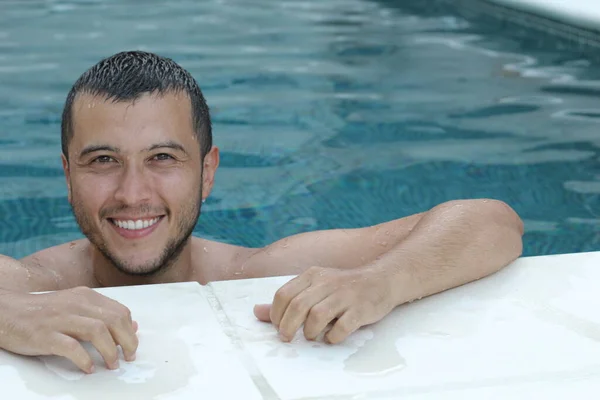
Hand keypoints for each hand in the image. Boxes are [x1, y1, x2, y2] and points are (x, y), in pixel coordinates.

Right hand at [0, 286, 138, 373]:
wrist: (6, 312)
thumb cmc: (44, 312)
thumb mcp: (76, 306)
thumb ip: (103, 314)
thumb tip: (133, 326)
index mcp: (86, 296)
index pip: (120, 311)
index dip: (130, 331)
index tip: (132, 346)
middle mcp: (76, 304)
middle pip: (114, 320)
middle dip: (127, 342)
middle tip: (128, 358)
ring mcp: (61, 318)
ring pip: (98, 331)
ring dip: (110, 351)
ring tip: (112, 365)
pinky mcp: (45, 334)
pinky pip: (71, 347)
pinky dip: (84, 359)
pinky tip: (89, 368)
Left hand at [253, 266, 395, 343]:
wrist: (382, 280)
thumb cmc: (343, 288)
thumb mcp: (314, 288)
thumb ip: (287, 300)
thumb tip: (257, 312)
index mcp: (313, 275)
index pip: (284, 294)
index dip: (276, 314)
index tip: (279, 326)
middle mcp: (327, 282)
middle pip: (298, 306)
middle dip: (288, 327)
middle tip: (288, 338)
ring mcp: (345, 295)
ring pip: (317, 315)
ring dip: (310, 331)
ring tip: (312, 336)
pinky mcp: (360, 309)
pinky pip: (342, 326)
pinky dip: (333, 336)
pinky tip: (331, 337)